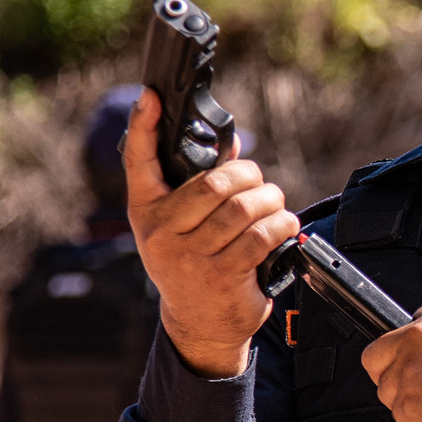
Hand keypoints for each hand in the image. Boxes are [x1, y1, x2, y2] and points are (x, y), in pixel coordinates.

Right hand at [125, 88, 299, 375]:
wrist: (198, 325)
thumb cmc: (193, 264)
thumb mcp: (181, 226)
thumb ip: (198, 188)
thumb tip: (233, 146)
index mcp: (147, 211)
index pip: (139, 162)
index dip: (143, 126)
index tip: (151, 96)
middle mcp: (162, 233)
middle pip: (215, 183)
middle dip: (249, 176)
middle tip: (259, 183)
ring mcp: (190, 256)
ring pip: (243, 209)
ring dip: (270, 200)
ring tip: (275, 204)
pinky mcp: (222, 276)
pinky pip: (261, 235)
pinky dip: (281, 225)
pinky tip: (282, 226)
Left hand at [361, 296, 421, 421]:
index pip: (400, 331)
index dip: (409, 354)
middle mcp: (419, 336)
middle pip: (377, 358)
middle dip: (392, 373)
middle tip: (420, 387)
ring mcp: (409, 370)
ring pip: (387, 390)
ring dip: (408, 400)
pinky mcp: (408, 404)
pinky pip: (400, 415)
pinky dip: (418, 421)